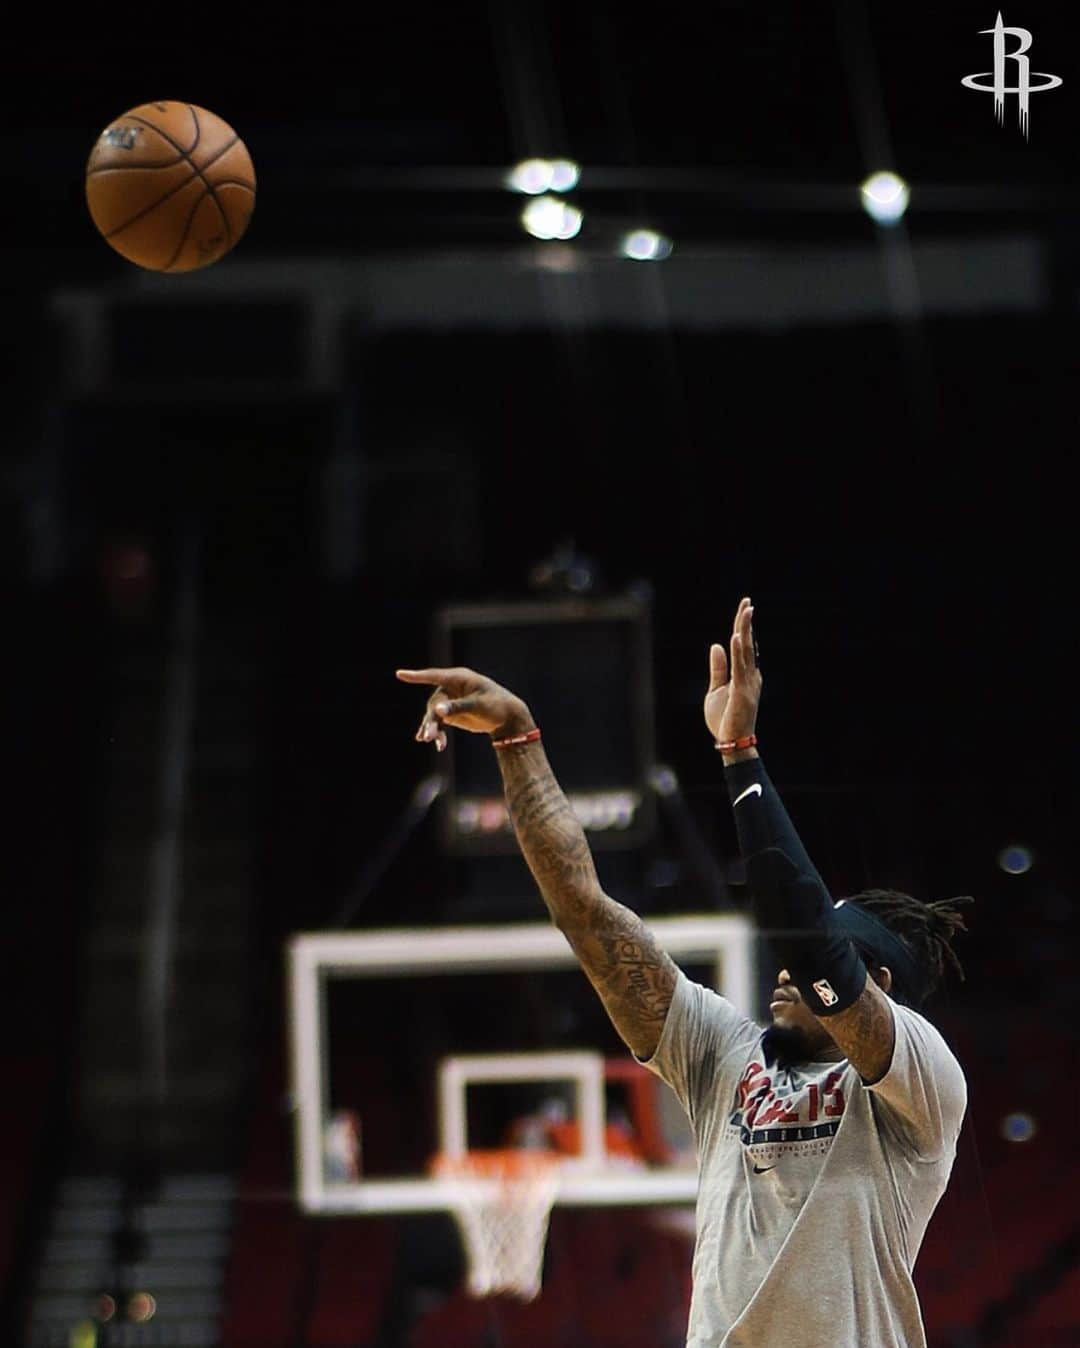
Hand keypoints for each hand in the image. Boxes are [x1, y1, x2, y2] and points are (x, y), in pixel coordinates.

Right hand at [395, 666, 532, 752]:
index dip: (416, 676)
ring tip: (429, 741)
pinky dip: (436, 732)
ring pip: (434, 715)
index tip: (400, 674)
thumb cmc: (496, 705)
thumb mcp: (478, 706)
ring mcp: (450, 701)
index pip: (434, 676)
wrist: (507, 717)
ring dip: (431, 728)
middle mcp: (451, 688)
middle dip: (430, 720)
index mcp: (459, 679)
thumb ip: (458, 707)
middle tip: (426, 736)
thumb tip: (437, 710)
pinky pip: (439, 723)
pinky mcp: (451, 714)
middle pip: (434, 704)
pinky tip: (435, 743)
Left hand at [703, 597, 761, 744]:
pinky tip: (737, 636)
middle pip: (747, 643)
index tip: (745, 607)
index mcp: (745, 674)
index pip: (743, 645)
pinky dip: (739, 652)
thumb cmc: (724, 718)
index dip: (743, 626)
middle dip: (747, 622)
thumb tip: (717, 645)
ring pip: (746, 651)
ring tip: (746, 611)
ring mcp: (748, 682)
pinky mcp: (742, 691)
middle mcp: (750, 675)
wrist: (731, 742)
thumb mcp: (716, 689)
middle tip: (747, 601)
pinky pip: (739, 668)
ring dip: (745, 630)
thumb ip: (718, 668)